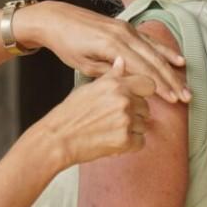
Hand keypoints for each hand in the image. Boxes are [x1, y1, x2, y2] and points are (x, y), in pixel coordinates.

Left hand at [13, 0, 188, 102]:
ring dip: (172, 70)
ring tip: (186, 86)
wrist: (58, 19)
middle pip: (154, 61)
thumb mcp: (84, 64)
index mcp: (113, 46)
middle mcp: (124, 34)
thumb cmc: (67, 45)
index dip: (160, 86)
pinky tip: (178, 60)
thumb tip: (133, 81)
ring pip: (155, 52)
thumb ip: (109, 72)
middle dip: (171, 81)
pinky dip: (165, 51)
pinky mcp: (126, 27)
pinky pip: (150, 41)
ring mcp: (127, 28)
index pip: (143, 69)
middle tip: (186, 98)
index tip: (174, 101)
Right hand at [35, 58, 153, 166]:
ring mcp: (125, 120)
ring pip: (143, 126)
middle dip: (134, 114)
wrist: (58, 138)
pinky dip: (129, 144)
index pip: (148, 85)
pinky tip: (113, 140)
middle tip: (113, 119)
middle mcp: (123, 100)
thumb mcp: (89, 88)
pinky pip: (140, 142)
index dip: (142, 93)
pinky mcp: (125, 140)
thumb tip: (121, 61)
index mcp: (115, 85)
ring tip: (110, 130)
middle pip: (145, 108)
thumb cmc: (70, 114)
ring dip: (131, 130)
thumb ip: (111, 76)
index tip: (135, 99)